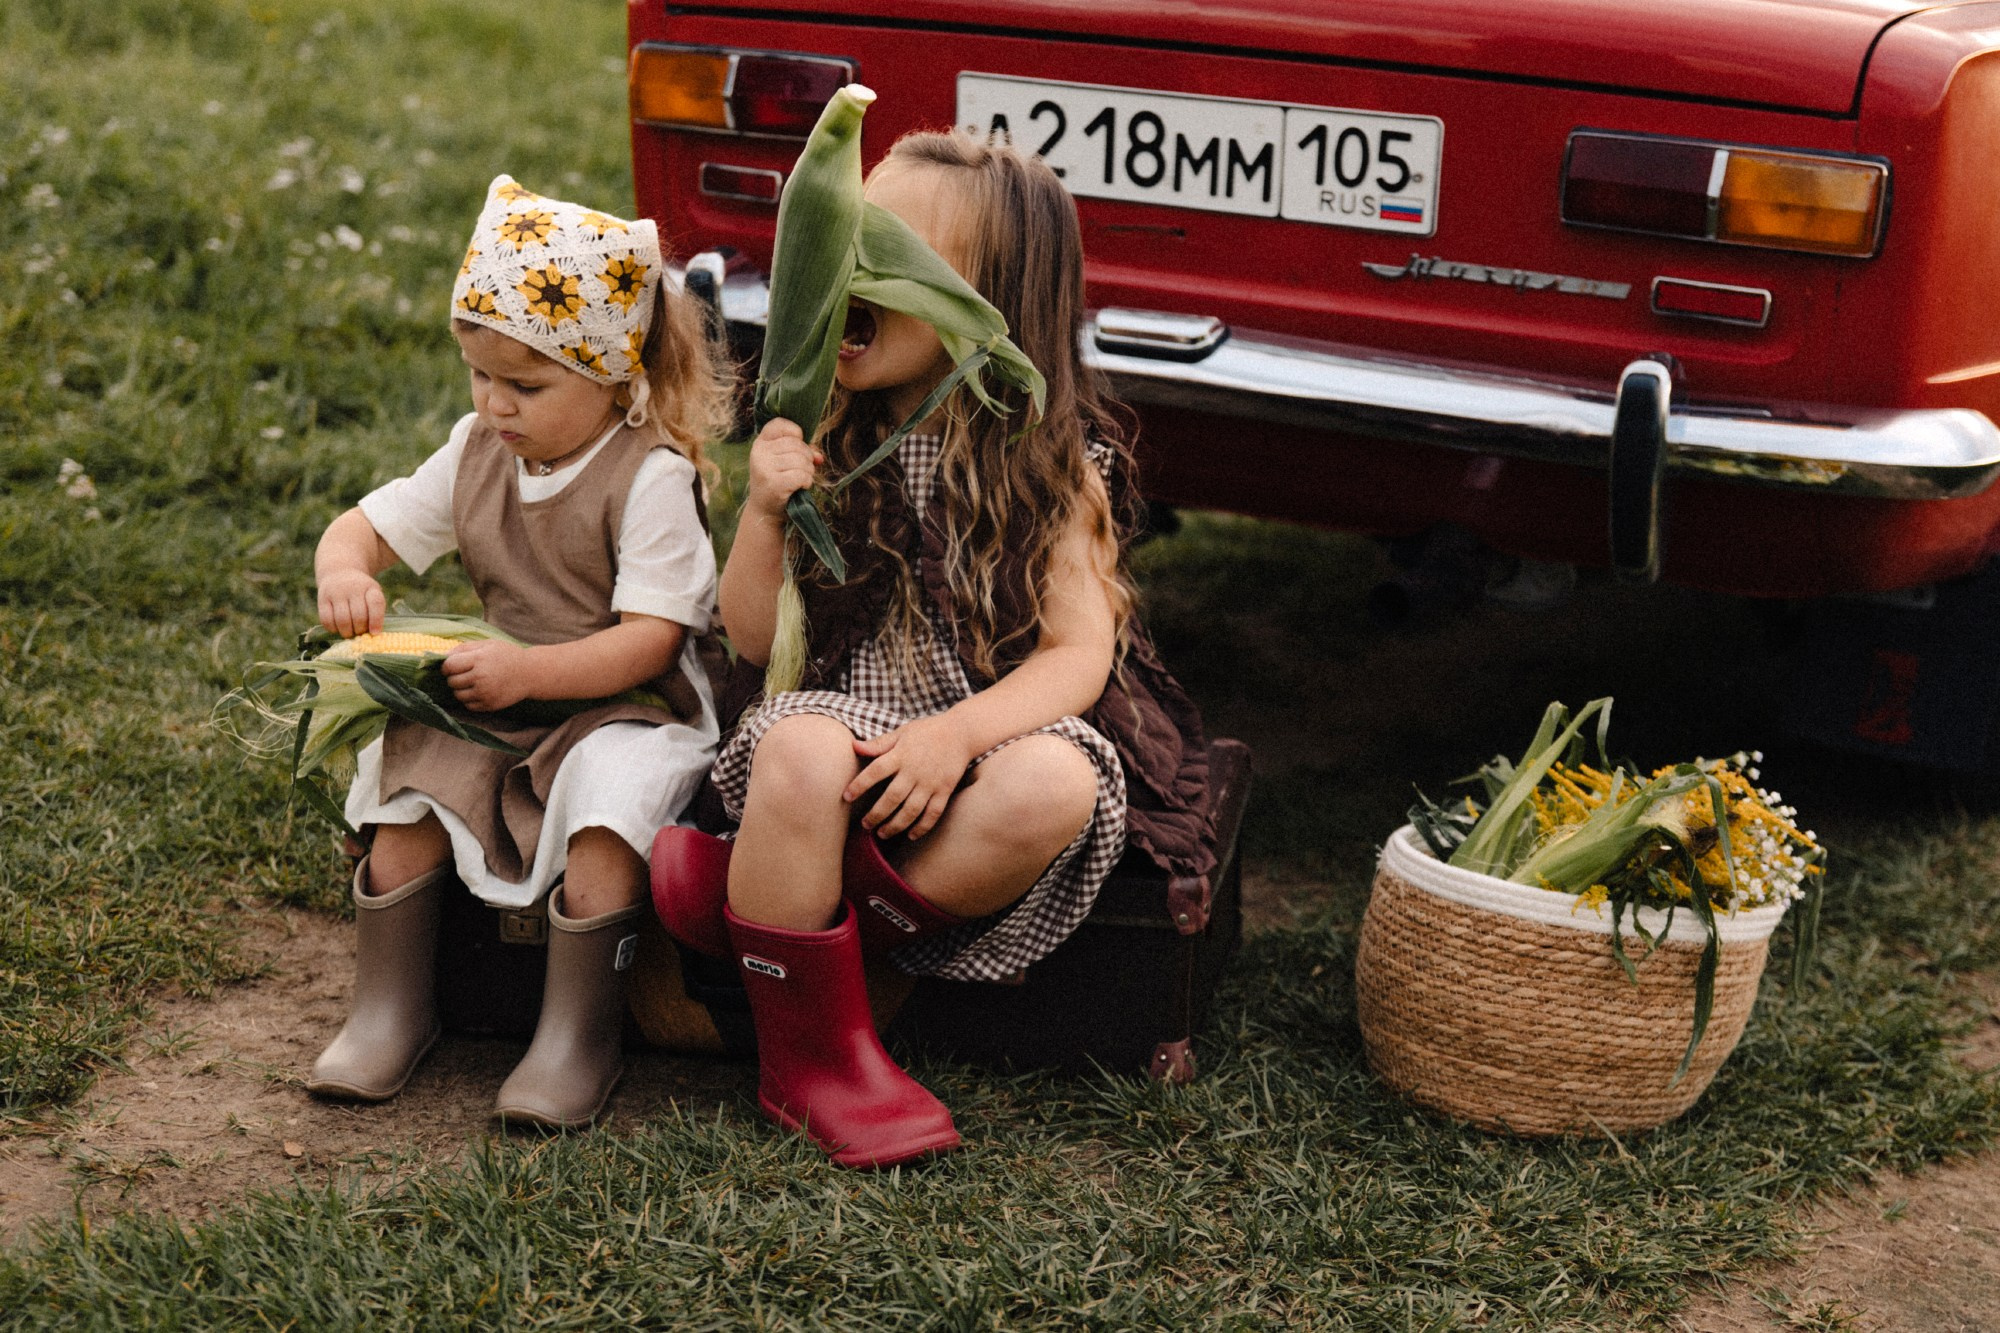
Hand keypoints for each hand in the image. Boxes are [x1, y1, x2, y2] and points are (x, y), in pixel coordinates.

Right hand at [318, 568, 385, 637]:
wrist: (339, 573)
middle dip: (360, 630)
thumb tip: (372, 635)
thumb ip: (375, 612)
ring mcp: (336, 592)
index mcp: (370, 587)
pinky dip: (332, 629)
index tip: (375, 633)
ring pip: (342, 620)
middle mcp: (353, 587)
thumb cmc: (361, 592)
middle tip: (359, 633)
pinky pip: (326, 619)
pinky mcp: (322, 598)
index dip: (376, 621)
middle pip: (358, 616)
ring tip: (349, 633)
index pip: (376, 603)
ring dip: (347, 632)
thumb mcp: (372, 594)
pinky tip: (337, 629)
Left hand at [440, 639, 533, 712]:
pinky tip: (479, 691)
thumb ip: (465, 648)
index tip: (452, 666)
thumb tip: (443, 656)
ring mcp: (485, 693)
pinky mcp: (489, 705)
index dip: (447, 666)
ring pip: (458, 695)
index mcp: (479, 659)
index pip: (449, 666)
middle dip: (454, 677)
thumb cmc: (508, 655)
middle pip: (452, 681)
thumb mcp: (488, 645)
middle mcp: (481, 677)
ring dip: (461, 689)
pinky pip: (468, 705)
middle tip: (465, 674)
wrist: (530, 673)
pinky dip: (470, 699)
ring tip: (472, 682)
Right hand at [743, 417, 820, 523]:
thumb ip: (803, 451)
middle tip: (802, 470)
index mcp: (760, 443)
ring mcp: (764, 467)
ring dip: (808, 471)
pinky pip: (801, 475)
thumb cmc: (778, 482)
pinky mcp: (773, 483)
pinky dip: (807, 481)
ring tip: (801, 480)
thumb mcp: (786, 462)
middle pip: (796, 444)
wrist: (764, 511)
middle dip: (807, 457)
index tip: (798, 446)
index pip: (779, 424)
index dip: (796, 433)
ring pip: (801, 460)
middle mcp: (759, 452)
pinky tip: (801, 487)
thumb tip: (819, 457)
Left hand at [844, 714, 974, 839]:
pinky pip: (933, 813)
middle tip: (865, 825)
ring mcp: (931, 782)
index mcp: (901, 754)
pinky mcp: (945, 790)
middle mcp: (915, 770)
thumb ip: (878, 744)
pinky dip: (922, 827)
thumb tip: (853, 746)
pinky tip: (911, 835)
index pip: (875, 771)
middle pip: (892, 797)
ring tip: (882, 834)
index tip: (846, 797)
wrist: (961, 732)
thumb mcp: (901, 733)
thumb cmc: (927, 732)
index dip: (859, 785)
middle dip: (876, 814)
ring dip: (895, 825)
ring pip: (911, 810)